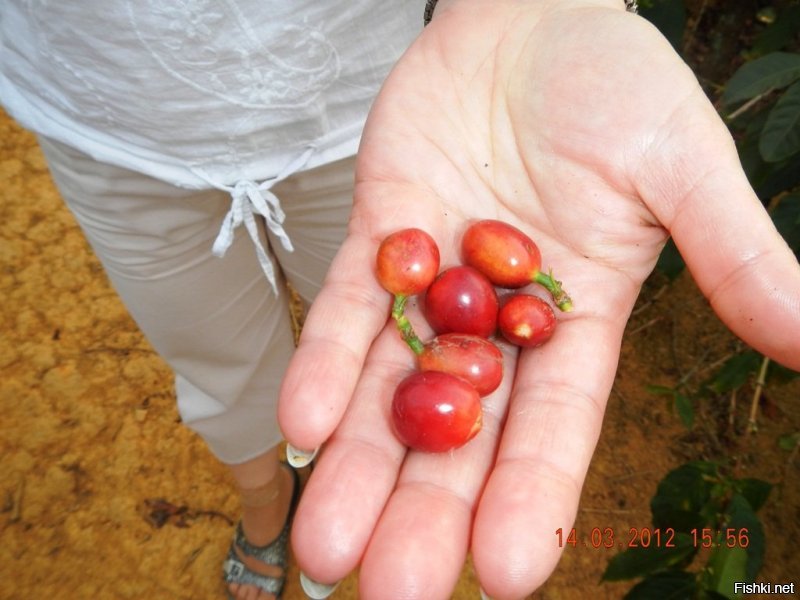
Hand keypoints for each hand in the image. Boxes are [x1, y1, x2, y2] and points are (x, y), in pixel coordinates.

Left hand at [278, 1, 799, 597]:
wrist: (531, 20)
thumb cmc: (617, 86)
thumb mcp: (684, 169)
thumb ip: (734, 256)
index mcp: (579, 321)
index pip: (556, 426)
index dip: (532, 497)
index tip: (508, 576)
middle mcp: (500, 323)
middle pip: (462, 434)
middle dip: (426, 512)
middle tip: (392, 592)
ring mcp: (433, 286)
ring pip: (391, 391)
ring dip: (358, 464)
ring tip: (326, 545)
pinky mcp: (379, 239)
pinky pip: (348, 312)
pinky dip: (325, 364)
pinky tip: (301, 422)